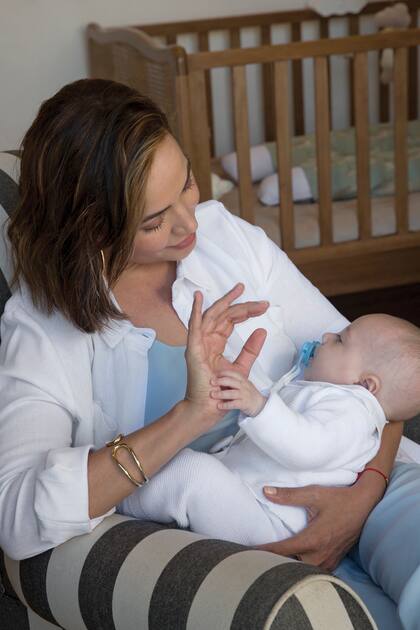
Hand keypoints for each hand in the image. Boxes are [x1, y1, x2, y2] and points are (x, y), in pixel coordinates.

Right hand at [185, 284, 267, 425]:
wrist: (210, 407)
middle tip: (259, 300)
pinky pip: (194, 326)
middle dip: (241, 304)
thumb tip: (262, 331)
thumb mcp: (242, 366)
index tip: (263, 307)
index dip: (246, 311)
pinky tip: (199, 297)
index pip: (230, 320)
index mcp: (215, 343)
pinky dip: (195, 311)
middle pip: (224, 315)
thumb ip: (251, 349)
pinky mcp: (193, 349)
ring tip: (239, 290)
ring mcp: (199, 343)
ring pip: (212, 316)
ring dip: (225, 302)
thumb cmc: (222, 389)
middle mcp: (206, 339)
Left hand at [211, 370, 266, 416]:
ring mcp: (244, 395)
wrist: (259, 405)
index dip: (223, 372)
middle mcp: (243, 386)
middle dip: (220, 381)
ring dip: (221, 394)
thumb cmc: (248, 393)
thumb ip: (232, 380)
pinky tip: (219, 406)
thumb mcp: (242, 383)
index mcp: (242, 379)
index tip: (215, 374)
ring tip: (212, 394)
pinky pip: (234, 404)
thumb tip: (218, 376)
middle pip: (231, 381)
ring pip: (232, 393)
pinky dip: (226, 405)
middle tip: (211, 382)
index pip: (233, 373)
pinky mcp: (244, 404)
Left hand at [255, 483, 379, 570]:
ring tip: (268, 562)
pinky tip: (290, 563)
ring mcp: (328, 561)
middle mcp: (320, 555)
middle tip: (254, 558)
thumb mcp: (314, 493)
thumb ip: (288, 495)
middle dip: (272, 565)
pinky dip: (300, 569)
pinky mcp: (333, 562)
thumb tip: (266, 491)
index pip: (281, 551)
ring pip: (302, 573)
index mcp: (312, 540)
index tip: (247, 553)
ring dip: (286, 568)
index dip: (262, 553)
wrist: (365, 505)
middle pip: (290, 568)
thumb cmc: (339, 498)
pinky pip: (313, 572)